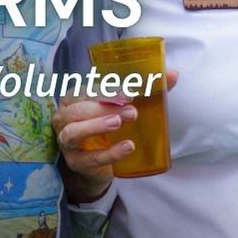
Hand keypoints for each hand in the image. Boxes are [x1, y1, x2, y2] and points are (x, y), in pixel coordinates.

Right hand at [53, 70, 177, 202]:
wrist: (97, 161)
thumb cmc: (109, 123)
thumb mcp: (124, 105)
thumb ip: (147, 89)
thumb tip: (173, 74)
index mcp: (75, 97)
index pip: (86, 90)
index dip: (107, 91)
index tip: (130, 93)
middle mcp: (65, 117)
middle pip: (78, 110)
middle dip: (104, 109)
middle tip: (131, 111)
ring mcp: (67, 141)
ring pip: (74, 132)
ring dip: (97, 126)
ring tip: (119, 124)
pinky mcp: (76, 162)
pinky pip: (89, 158)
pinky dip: (109, 153)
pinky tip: (127, 148)